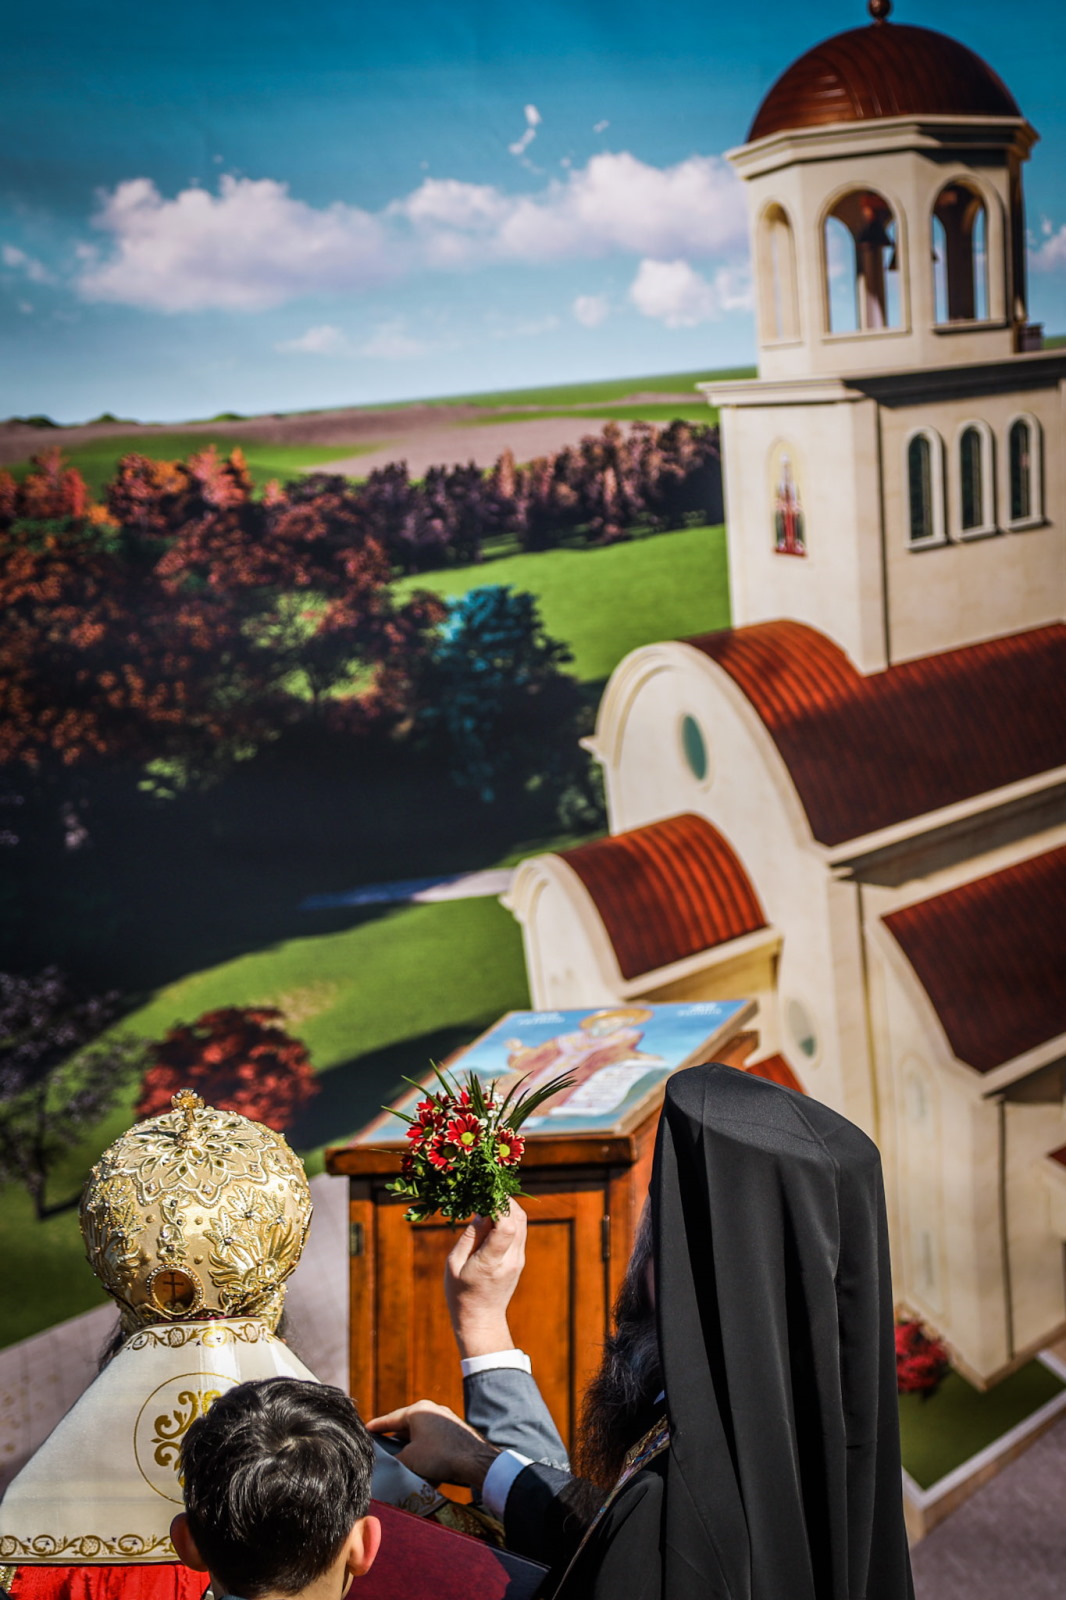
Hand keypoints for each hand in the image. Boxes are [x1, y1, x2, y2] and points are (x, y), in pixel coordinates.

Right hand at [367, 1400, 499, 1491]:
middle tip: (380, 1450)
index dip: (376, 1427)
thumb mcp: (409, 1458)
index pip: (390, 1419)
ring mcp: (445, 1421)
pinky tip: (423, 1470)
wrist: (474, 1461)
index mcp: (417, 1411)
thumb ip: (395, 1458)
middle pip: (406, 1428)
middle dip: (394, 1442)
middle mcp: (431, 1411)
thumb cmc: (440, 1455)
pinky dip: (426, 1454)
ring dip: (411, 1450)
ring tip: (402, 1464)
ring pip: (421, 1436)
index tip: (364, 1430)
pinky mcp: (455, 1433)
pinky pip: (434, 1443)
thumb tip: (389, 1463)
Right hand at [445, 1200, 526, 1358]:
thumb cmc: (460, 1293)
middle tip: (486, 1191)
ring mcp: (519, 1259)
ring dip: (508, 1206)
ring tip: (489, 1200)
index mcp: (491, 1262)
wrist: (481, 1319)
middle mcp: (511, 1259)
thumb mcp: (455, 1264)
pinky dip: (510, 1217)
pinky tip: (494, 1215)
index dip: (499, 1204)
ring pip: (522, 1222)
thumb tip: (483, 1210)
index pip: (506, 1227)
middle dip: (504, 1199)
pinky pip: (520, 1230)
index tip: (484, 1193)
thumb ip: (470, 1236)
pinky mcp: (520, 1259)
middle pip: (518, 1219)